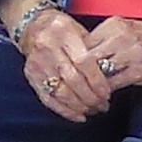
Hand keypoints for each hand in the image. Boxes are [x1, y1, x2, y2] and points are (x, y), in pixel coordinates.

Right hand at [6, 0, 109, 120]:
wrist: (32, 26)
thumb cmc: (61, 29)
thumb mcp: (79, 30)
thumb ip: (92, 50)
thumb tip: (110, 75)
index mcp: (63, 32)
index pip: (83, 62)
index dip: (97, 81)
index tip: (107, 93)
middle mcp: (47, 47)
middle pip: (72, 79)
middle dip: (91, 97)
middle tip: (103, 105)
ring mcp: (37, 63)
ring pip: (61, 92)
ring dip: (80, 106)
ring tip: (93, 110)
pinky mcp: (31, 75)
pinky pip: (48, 98)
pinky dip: (65, 111)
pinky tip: (78, 115)